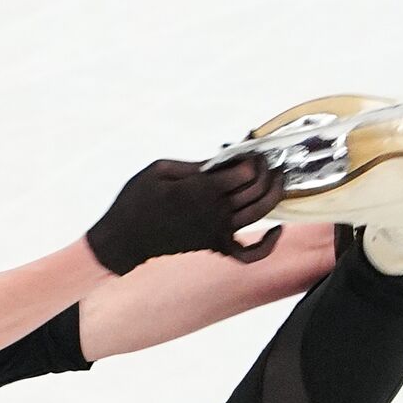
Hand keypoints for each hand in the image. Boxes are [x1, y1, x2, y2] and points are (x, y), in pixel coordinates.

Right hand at [84, 154, 286, 274]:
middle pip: (258, 189)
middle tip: (267, 160)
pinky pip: (249, 254)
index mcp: (202, 189)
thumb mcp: (159, 170)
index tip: (251, 148)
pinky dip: (267, 246)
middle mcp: (215, 211)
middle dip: (268, 170)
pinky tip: (277, 231)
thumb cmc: (136, 201)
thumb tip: (223, 159)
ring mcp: (217, 232)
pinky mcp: (214, 247)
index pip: (247, 171)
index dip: (254, 157)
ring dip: (276, 193)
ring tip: (279, 178)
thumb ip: (195, 164)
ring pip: (261, 213)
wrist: (124, 239)